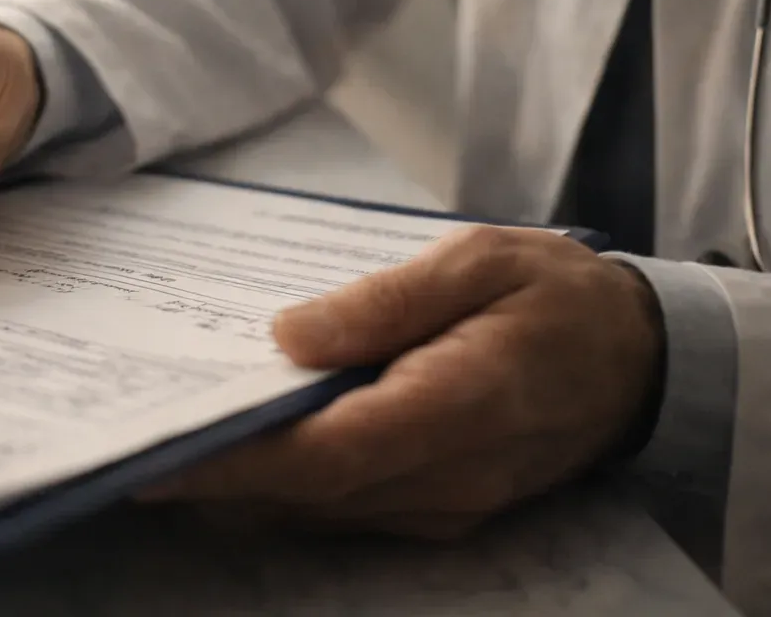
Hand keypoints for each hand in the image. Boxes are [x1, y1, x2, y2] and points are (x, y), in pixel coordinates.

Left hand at [145, 226, 664, 537]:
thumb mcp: (479, 259)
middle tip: (128, 444)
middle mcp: (449, 475)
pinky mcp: (443, 508)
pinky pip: (349, 508)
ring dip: (244, 488)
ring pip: (323, 511)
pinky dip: (289, 487)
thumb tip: (287, 336)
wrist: (642, 358)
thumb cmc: (557, 294)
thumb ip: (385, 301)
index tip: (160, 451)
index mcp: (461, 402)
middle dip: (217, 478)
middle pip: (312, 493)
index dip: (241, 460)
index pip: (330, 452)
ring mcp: (447, 503)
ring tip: (164, 443)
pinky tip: (244, 449)